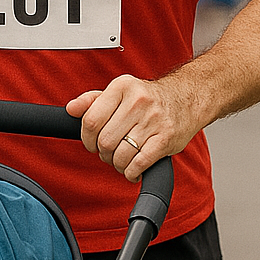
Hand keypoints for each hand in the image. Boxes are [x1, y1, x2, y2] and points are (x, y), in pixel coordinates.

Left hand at [67, 72, 199, 179]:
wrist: (188, 98)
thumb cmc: (149, 99)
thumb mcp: (120, 92)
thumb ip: (93, 100)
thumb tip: (71, 109)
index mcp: (122, 87)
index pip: (91, 120)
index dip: (87, 138)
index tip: (92, 143)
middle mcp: (138, 101)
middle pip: (105, 140)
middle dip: (103, 154)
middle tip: (110, 153)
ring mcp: (154, 120)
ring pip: (121, 154)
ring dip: (118, 165)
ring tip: (122, 161)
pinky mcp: (166, 138)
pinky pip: (139, 163)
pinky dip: (132, 173)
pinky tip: (133, 170)